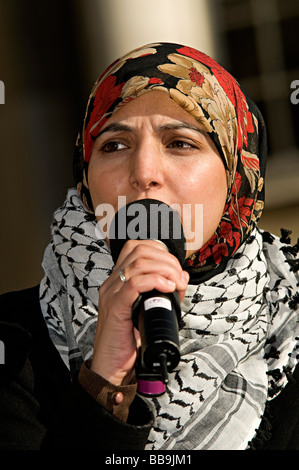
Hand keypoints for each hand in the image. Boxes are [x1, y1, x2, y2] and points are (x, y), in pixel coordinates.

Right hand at [90, 240, 188, 385]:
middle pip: (139, 250)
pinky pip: (134, 283)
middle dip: (167, 260)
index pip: (137, 247)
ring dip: (165, 269)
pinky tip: (168, 289)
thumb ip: (164, 292)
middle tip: (179, 278)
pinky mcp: (115, 306)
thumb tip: (182, 276)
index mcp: (119, 280)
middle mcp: (112, 282)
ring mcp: (111, 292)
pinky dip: (156, 281)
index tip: (175, 268)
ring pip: (138, 263)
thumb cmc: (130, 341)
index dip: (160, 251)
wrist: (111, 366)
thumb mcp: (149, 311)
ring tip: (176, 284)